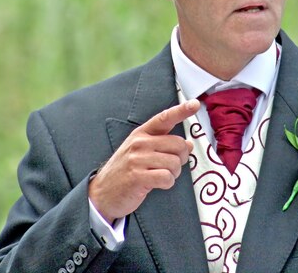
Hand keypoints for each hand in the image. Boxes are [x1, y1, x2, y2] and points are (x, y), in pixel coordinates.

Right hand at [88, 99, 198, 223]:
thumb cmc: (126, 171)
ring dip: (173, 173)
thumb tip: (189, 144)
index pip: (164, 118)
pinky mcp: (137, 177)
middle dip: (181, 158)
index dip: (181, 111)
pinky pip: (167, 177)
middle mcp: (139, 143)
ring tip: (160, 176)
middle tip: (170, 166)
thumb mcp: (141, 152)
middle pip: (178, 144)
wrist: (102, 193)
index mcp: (141, 134)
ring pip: (175, 163)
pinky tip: (157, 184)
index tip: (195, 104)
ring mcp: (137, 159)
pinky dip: (168, 183)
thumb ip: (164, 145)